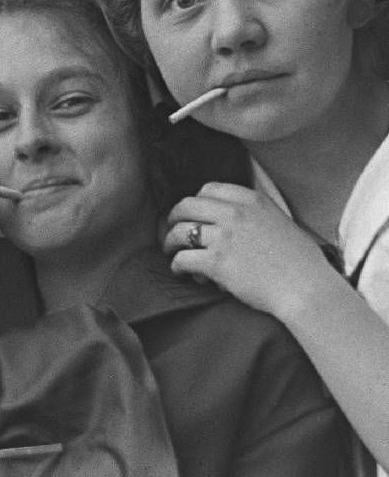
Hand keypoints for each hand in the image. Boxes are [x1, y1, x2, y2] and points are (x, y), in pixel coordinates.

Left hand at [162, 182, 331, 318]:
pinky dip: (177, 265)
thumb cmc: (300, 261)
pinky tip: (181, 271)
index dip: (195, 201)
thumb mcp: (280, 220)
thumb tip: (233, 219)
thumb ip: (255, 214)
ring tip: (172, 251)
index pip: (209, 189)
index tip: (193, 213)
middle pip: (187, 206)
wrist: (306, 288)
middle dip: (174, 218)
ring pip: (180, 232)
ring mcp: (224, 237)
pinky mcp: (217, 262)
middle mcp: (235, 213)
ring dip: (170, 242)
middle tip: (172, 229)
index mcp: (251, 200)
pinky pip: (183, 258)